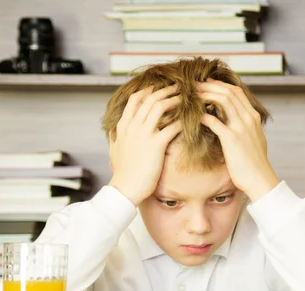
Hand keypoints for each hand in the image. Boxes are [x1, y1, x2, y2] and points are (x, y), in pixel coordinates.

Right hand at [109, 84, 181, 205]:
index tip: (159, 87)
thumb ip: (115, 137)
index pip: (135, 99)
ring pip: (160, 107)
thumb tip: (113, 132)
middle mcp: (133, 126)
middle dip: (165, 90)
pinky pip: (172, 127)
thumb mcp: (114, 150)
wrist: (125, 188)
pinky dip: (182, 121)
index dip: (149, 90)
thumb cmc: (122, 172)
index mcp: (123, 125)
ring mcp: (144, 134)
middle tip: (178, 87)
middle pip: (150, 99)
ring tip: (185, 99)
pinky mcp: (156, 144)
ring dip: (174, 100)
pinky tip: (190, 120)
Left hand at [197, 78, 278, 201]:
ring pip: (223, 100)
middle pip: (228, 92)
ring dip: (205, 95)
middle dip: (209, 85)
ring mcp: (241, 127)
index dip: (220, 85)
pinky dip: (202, 115)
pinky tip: (192, 116)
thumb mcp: (254, 140)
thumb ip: (246, 128)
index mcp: (253, 117)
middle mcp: (249, 118)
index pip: (237, 92)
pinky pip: (214, 120)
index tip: (206, 83)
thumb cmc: (254, 164)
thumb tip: (234, 122)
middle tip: (194, 85)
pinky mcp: (231, 139)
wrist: (259, 179)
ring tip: (192, 95)